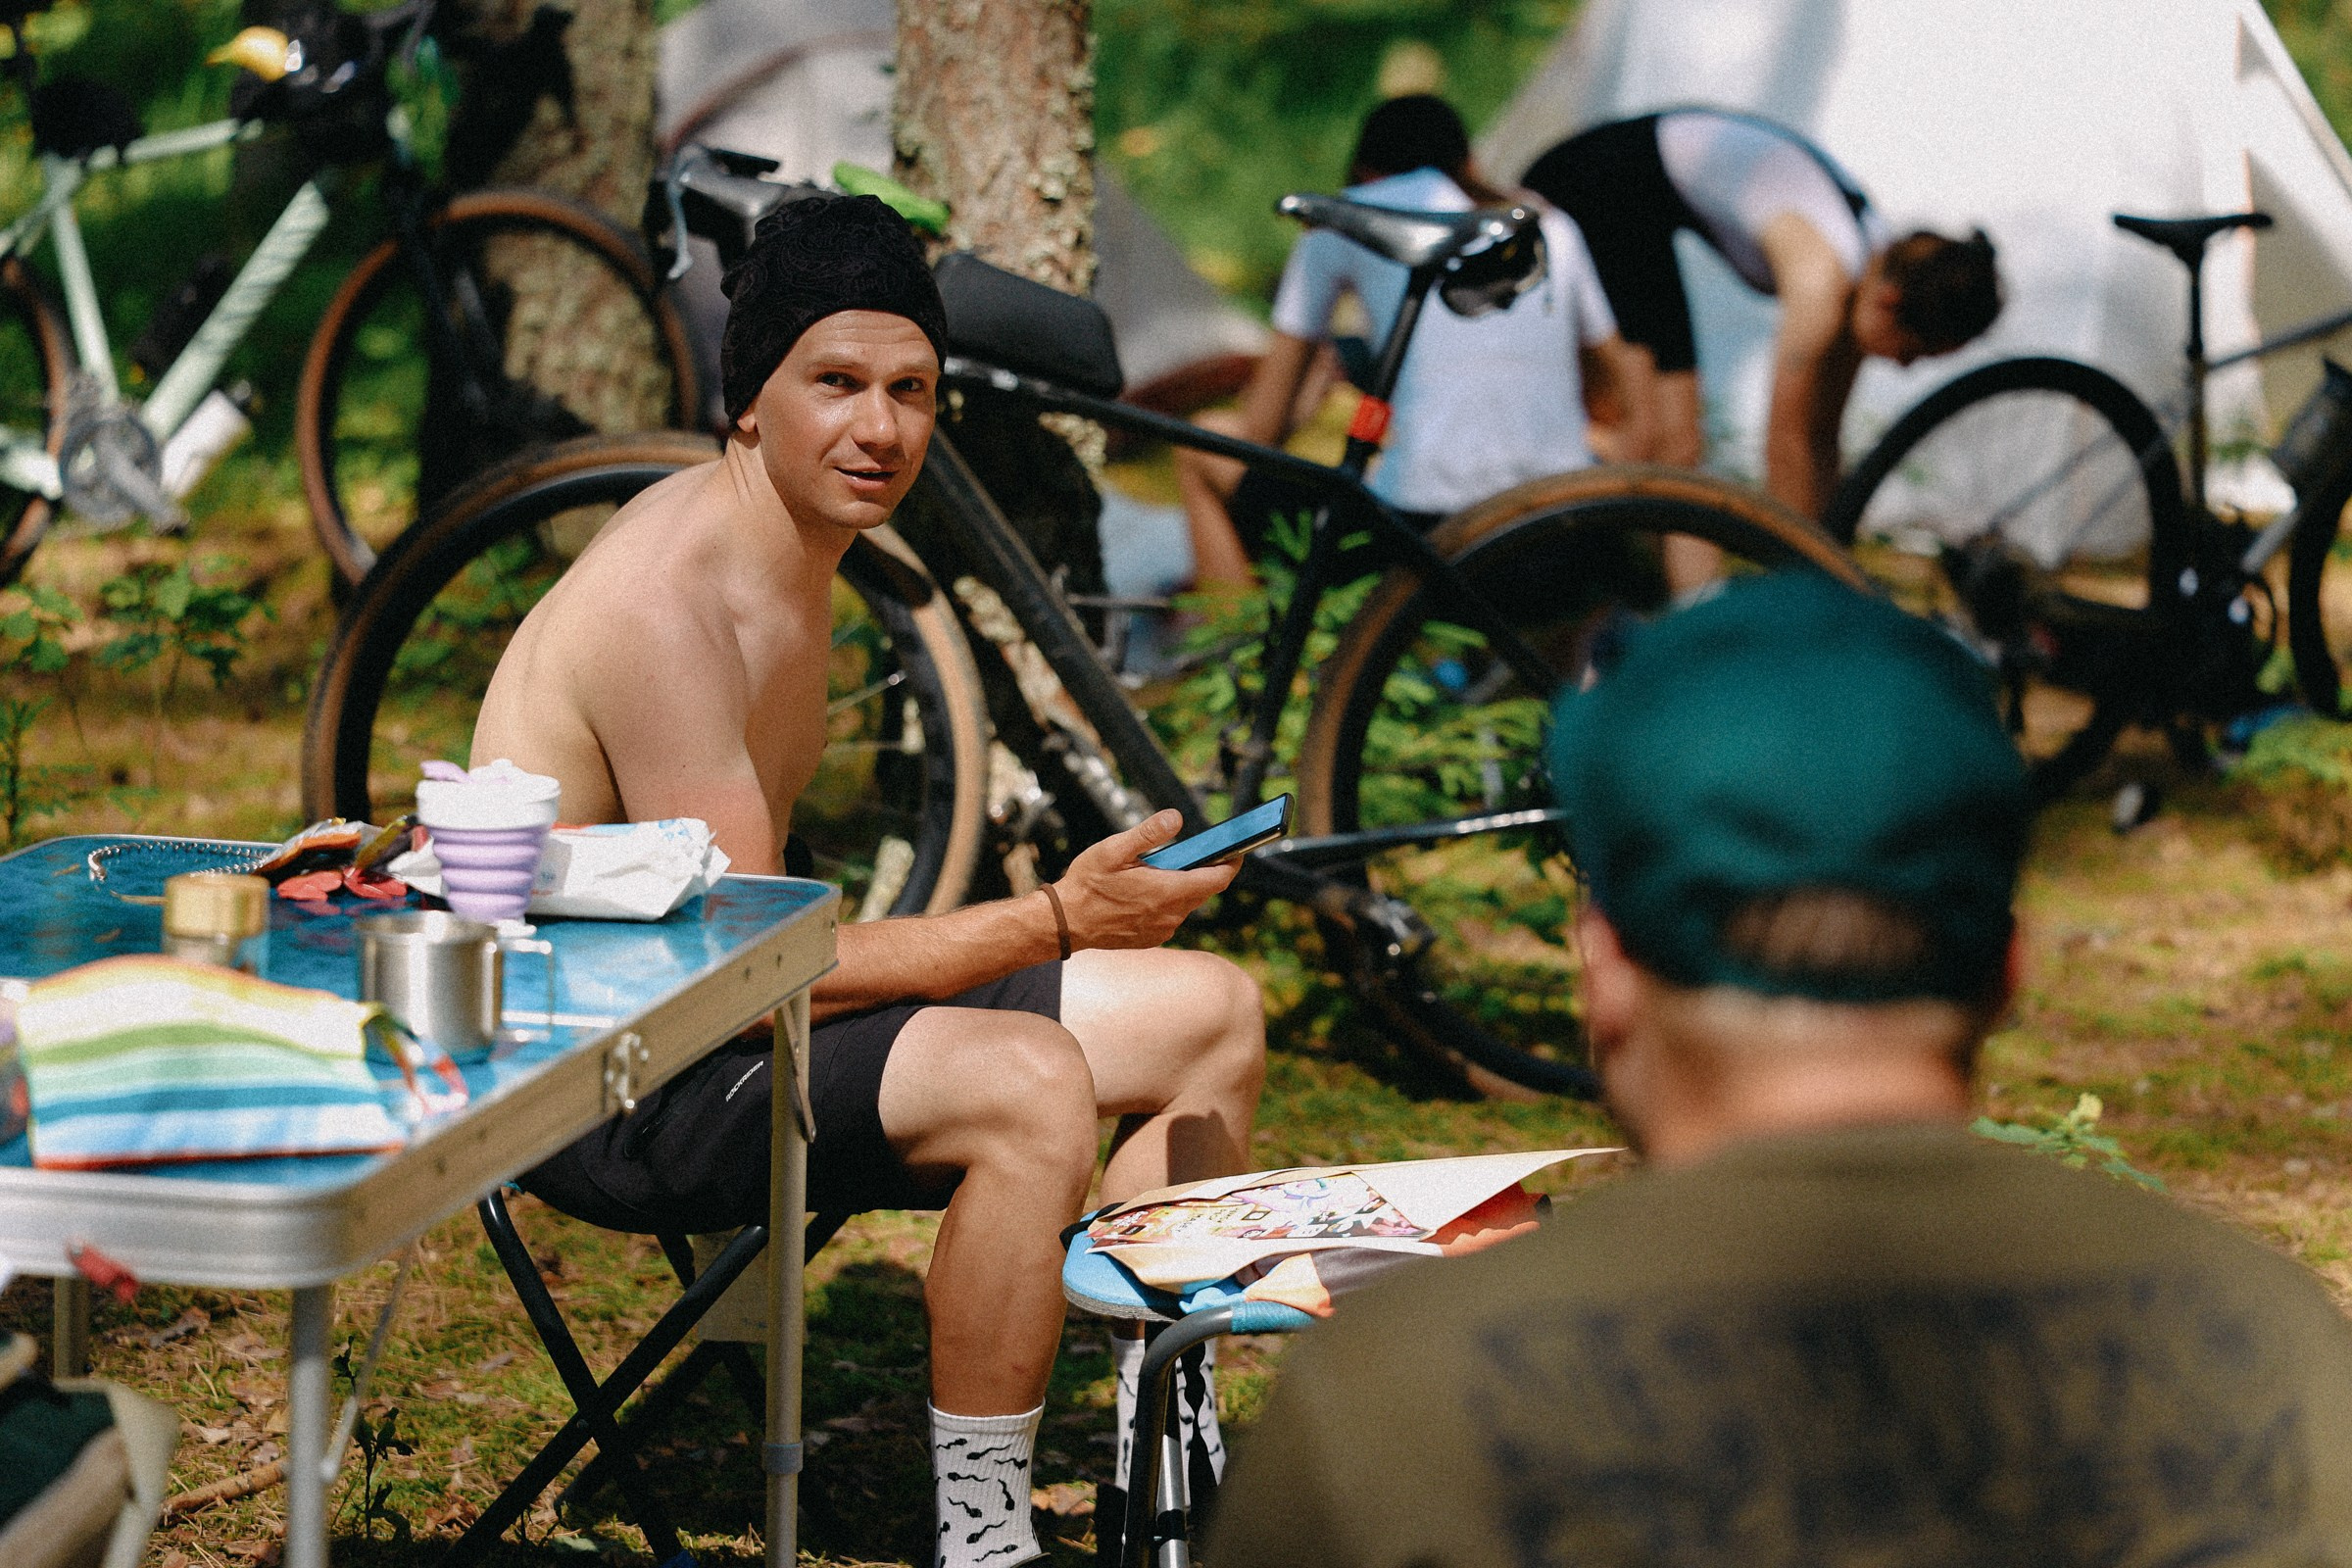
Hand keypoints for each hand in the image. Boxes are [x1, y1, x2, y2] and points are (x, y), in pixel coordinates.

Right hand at [1051, 809, 1238, 950]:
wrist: (1066, 922)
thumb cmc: (1088, 884)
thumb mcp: (1114, 850)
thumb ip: (1148, 833)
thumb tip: (1175, 818)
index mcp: (1168, 891)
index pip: (1218, 879)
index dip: (1231, 863)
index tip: (1236, 850)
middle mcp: (1171, 914)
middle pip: (1204, 891)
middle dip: (1204, 871)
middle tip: (1194, 853)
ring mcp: (1163, 929)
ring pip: (1187, 904)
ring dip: (1182, 887)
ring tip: (1160, 871)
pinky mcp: (1152, 938)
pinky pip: (1171, 917)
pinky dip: (1168, 903)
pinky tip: (1146, 892)